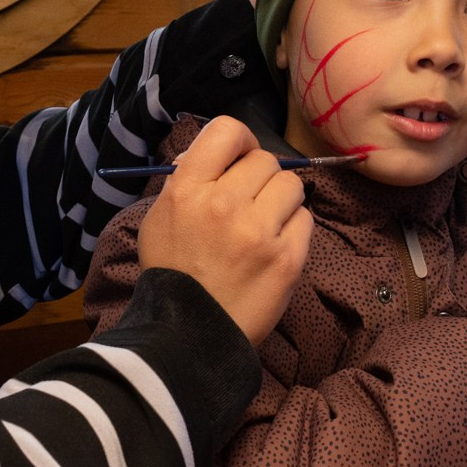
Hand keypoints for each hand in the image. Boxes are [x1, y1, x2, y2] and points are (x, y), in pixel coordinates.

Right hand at [137, 116, 310, 347]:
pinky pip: (305, 220)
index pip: (226, 130)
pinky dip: (293, 231)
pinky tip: (273, 249)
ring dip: (280, 202)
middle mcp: (223, 204)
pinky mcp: (287, 259)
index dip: (240, 140)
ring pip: (291, 186)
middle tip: (248, 205)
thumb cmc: (173, 274)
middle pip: (265, 160)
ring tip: (262, 228)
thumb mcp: (161, 218)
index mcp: (187, 190)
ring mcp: (258, 232)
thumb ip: (188, 181)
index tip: (240, 158)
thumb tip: (221, 155)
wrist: (189, 336)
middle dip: (260, 179)